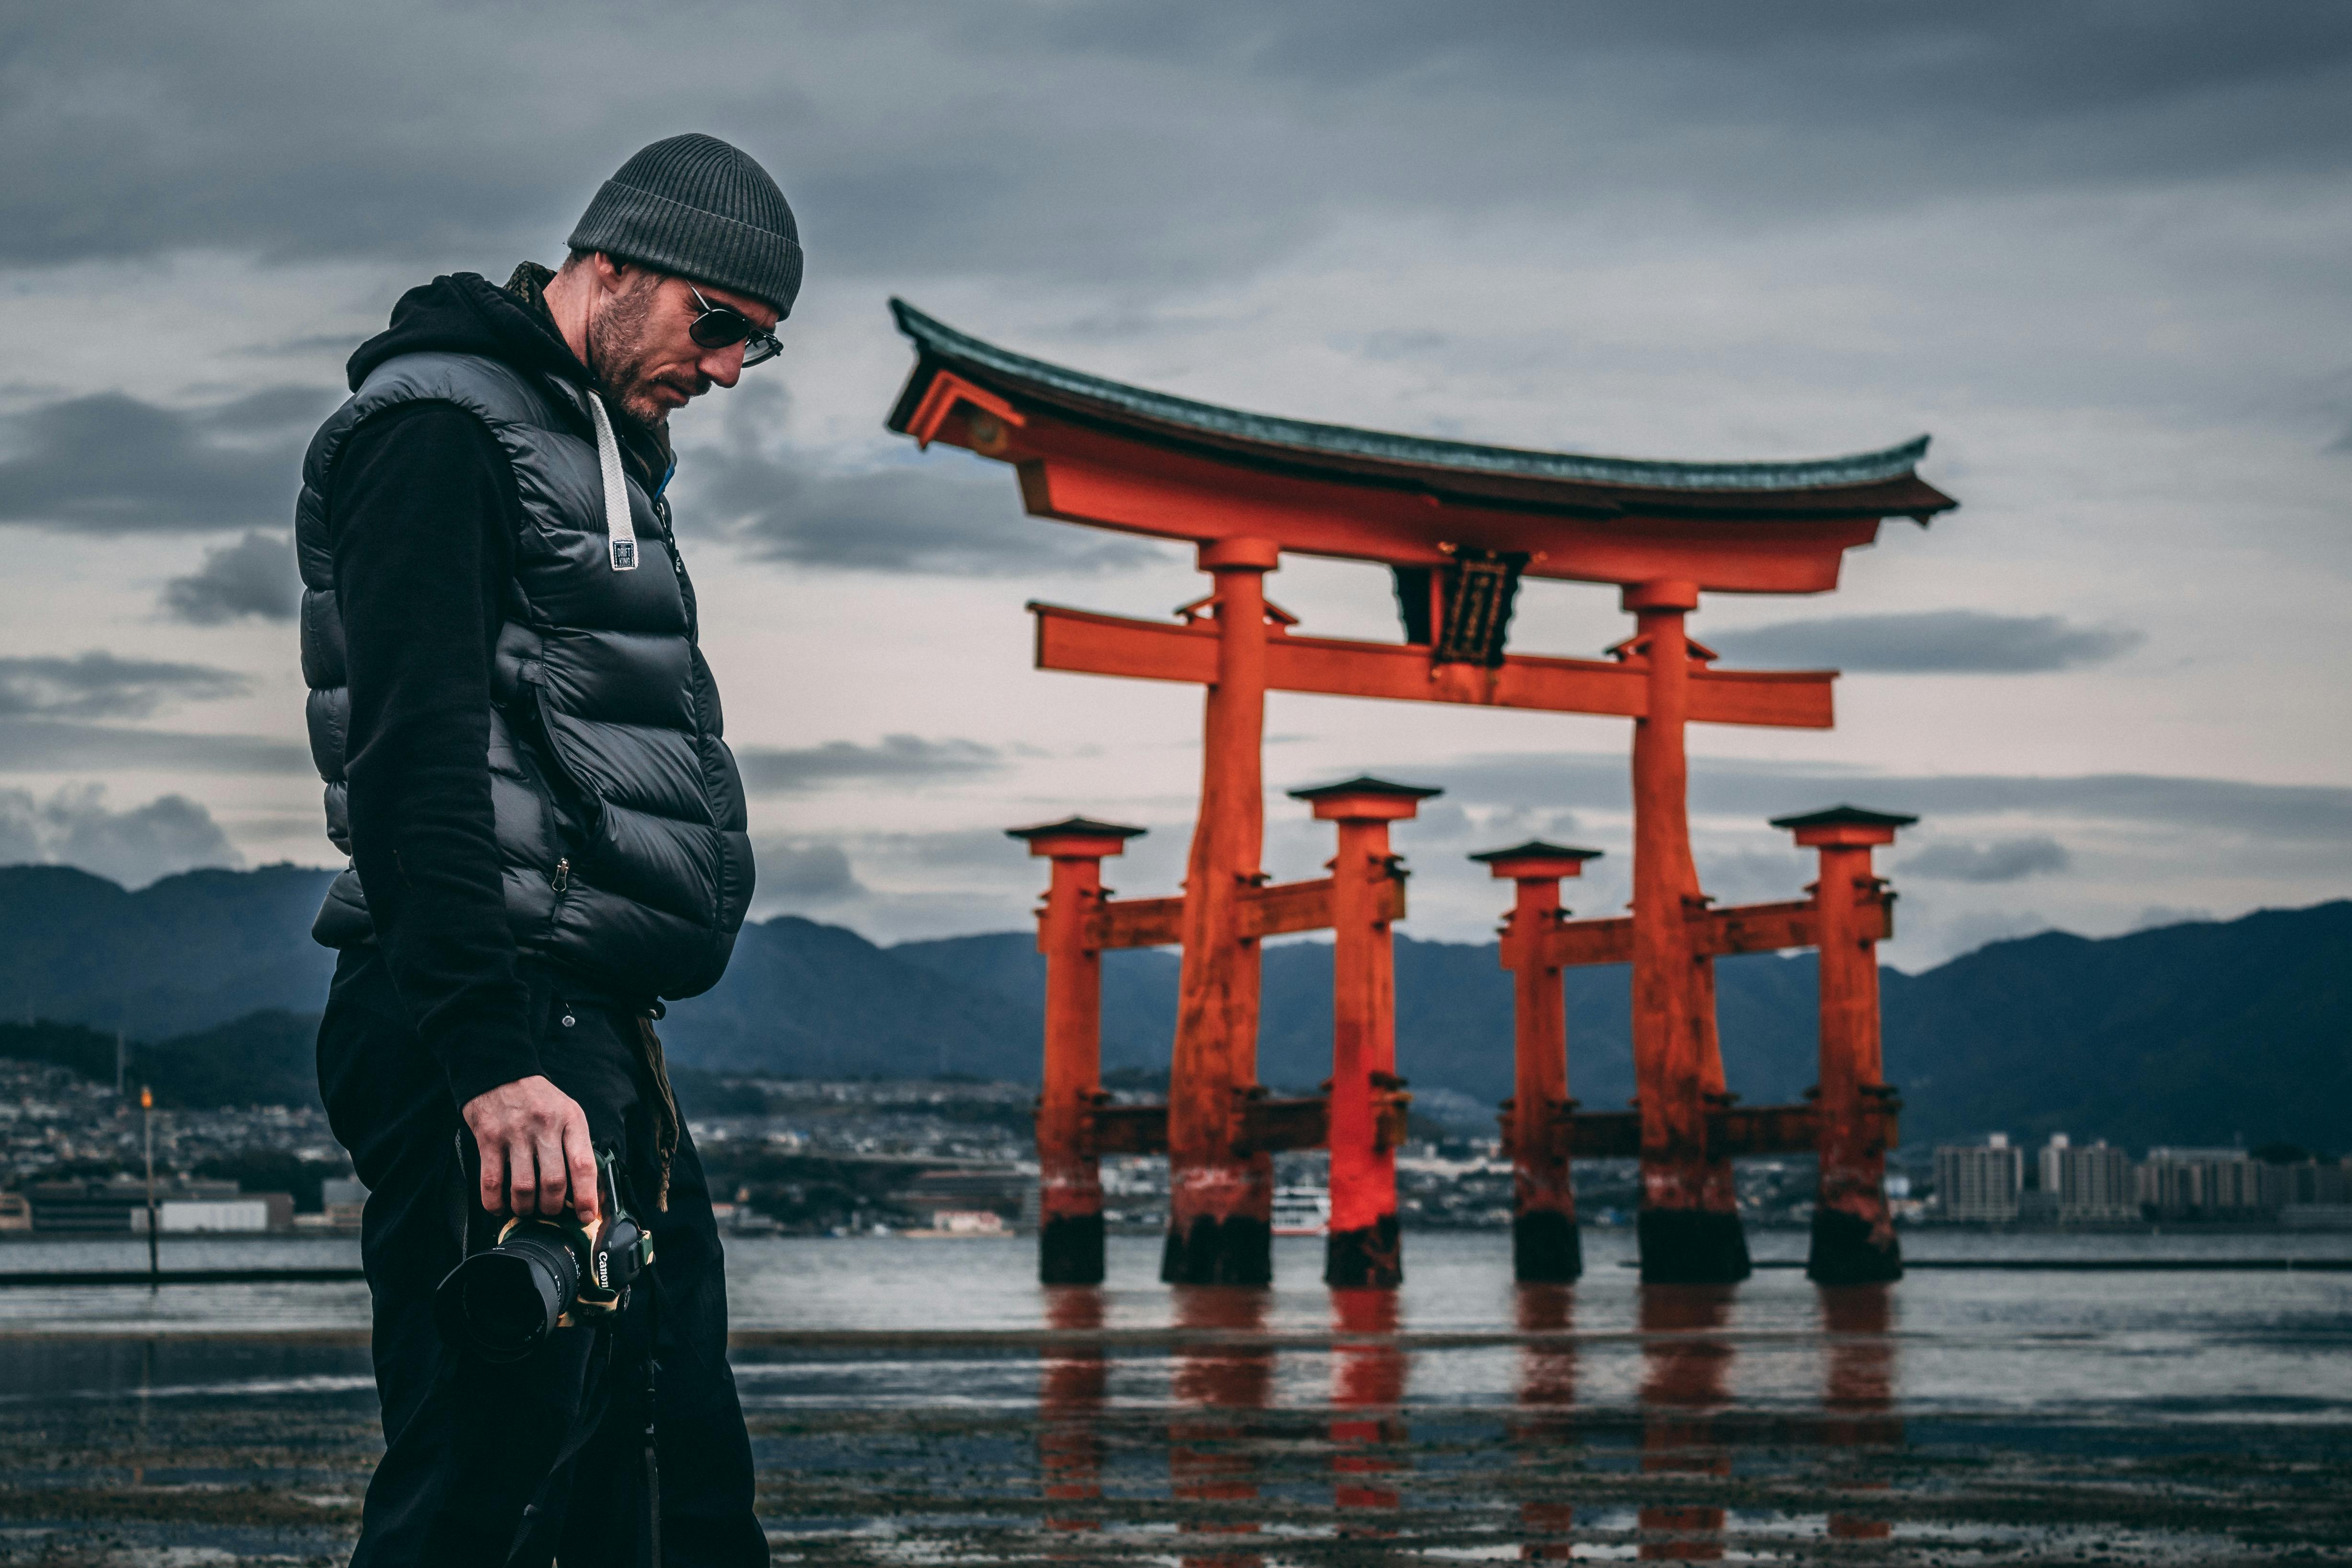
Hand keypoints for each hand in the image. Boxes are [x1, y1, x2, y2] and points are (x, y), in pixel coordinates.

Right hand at [461, 1076, 599, 1224]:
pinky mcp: (488, 1139)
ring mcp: (515, 1133)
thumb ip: (576, 1146)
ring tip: (526, 1210)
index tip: (587, 1216)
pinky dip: (495, 1203)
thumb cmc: (539, 1099)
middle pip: (554, 1182)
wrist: (500, 1072)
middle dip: (553, 1207)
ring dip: (526, 1208)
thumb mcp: (568, 1112)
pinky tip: (499, 1207)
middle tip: (550, 1212)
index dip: (587, 1196)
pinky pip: (491, 1182)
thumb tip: (585, 1190)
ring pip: (524, 1187)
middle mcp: (545, 1126)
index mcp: (571, 1120)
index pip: (583, 1165)